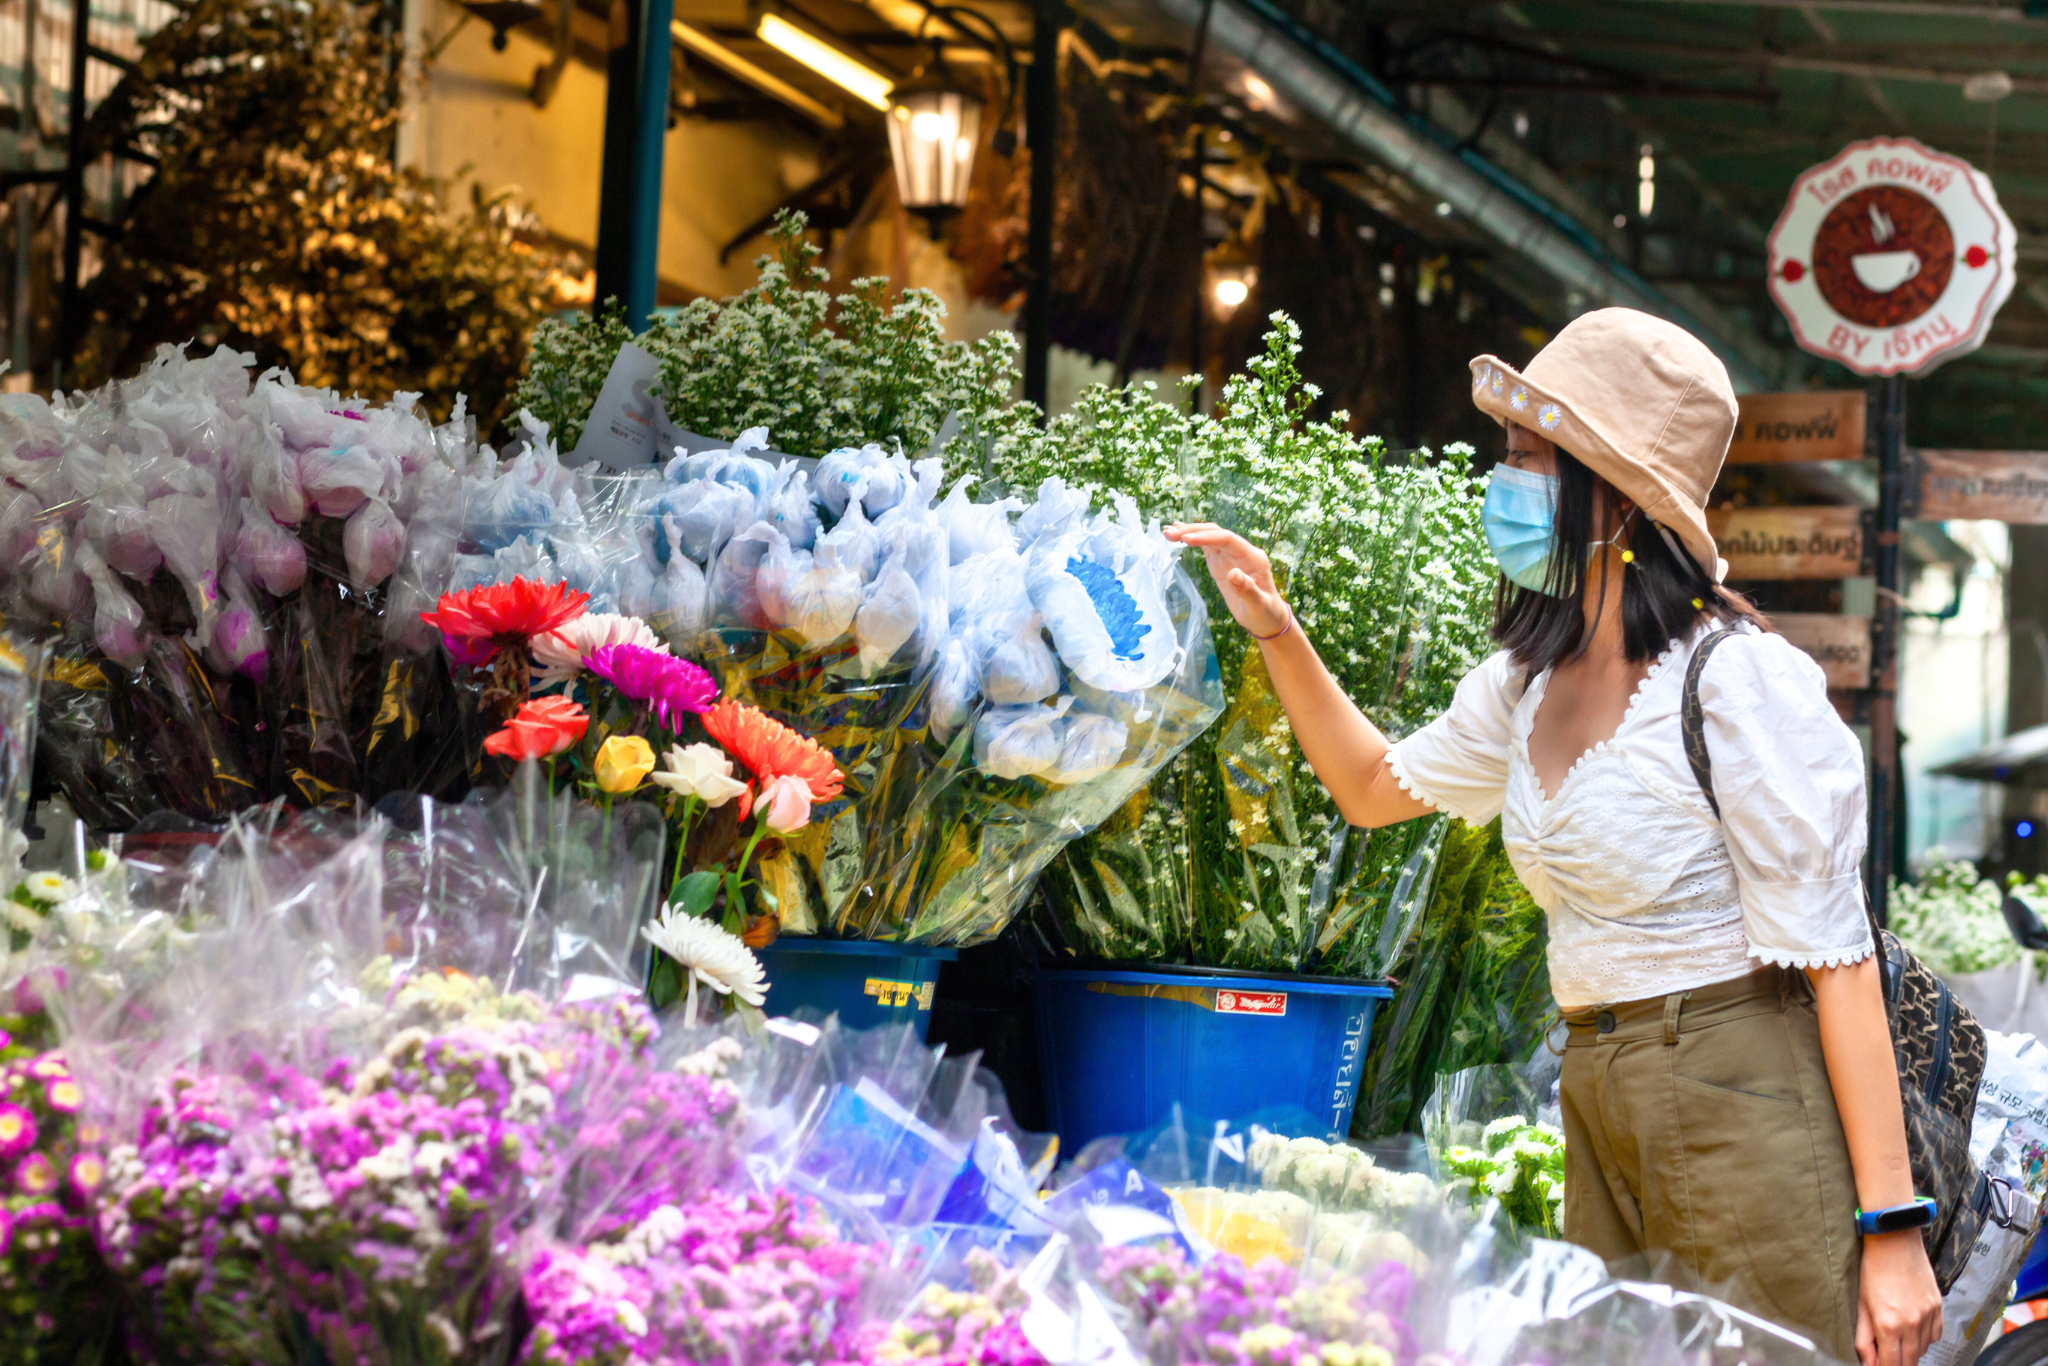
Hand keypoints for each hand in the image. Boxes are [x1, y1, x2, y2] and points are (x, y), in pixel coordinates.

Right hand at [1163, 522, 1290, 637]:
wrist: (1266, 617)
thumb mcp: (1257, 605)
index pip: (1227, 539)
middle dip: (1193, 531)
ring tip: (1167, 532)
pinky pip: (1207, 545)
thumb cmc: (1264, 613)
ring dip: (1189, 532)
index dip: (1207, 537)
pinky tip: (1178, 535)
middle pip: (1216, 533)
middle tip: (1169, 534)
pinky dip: (1192, 539)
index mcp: (1252, 557)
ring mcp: (1231, 555)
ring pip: (1209, 536)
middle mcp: (1241, 551)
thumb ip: (1247, 590)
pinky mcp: (1222, 561)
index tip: (1186, 539)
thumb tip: (1233, 574)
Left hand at [1857, 1230, 1941, 1365]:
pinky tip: (1912, 1329)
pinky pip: (1935, 1336)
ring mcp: (1929, 1317)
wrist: (1895, 1242)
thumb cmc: (1873, 1270)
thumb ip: (1864, 1339)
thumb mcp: (1861, 1306)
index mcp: (1889, 1325)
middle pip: (1910, 1362)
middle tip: (1887, 1356)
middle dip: (1898, 1363)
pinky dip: (1924, 1339)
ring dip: (1910, 1351)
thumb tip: (1868, 1362)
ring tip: (1896, 1338)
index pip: (1892, 1365)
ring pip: (1922, 1350)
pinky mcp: (1939, 1308)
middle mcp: (1912, 1324)